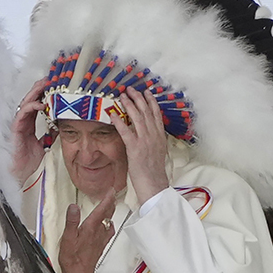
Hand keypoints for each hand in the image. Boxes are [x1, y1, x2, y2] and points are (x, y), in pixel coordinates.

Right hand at [11, 78, 49, 184]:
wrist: (19, 172)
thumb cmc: (27, 160)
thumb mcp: (45, 144)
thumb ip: (51, 133)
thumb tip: (61, 125)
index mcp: (29, 123)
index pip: (37, 104)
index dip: (44, 94)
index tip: (55, 86)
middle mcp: (23, 121)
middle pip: (31, 99)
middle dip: (40, 88)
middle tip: (51, 79)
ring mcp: (18, 123)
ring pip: (26, 102)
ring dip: (36, 92)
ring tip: (46, 85)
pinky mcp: (15, 128)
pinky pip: (23, 113)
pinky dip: (32, 106)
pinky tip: (42, 103)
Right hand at [58, 190, 115, 272]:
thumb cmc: (73, 259)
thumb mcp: (68, 238)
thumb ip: (72, 221)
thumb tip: (74, 206)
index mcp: (91, 228)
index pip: (102, 210)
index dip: (107, 199)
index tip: (111, 190)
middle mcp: (98, 233)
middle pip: (107, 215)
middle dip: (110, 204)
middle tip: (112, 195)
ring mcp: (100, 241)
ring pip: (108, 223)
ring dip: (110, 214)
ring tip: (110, 208)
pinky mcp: (100, 247)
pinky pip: (107, 232)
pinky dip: (108, 225)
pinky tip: (106, 227)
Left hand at [110, 89, 168, 205]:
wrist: (154, 184)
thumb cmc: (154, 171)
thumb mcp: (158, 151)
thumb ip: (154, 140)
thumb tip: (149, 132)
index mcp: (160, 136)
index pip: (157, 114)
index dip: (151, 101)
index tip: (146, 92)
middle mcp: (154, 136)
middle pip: (146, 112)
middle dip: (138, 98)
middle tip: (130, 89)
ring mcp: (145, 141)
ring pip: (137, 118)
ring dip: (129, 105)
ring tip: (122, 96)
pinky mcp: (135, 148)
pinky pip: (126, 132)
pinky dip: (119, 122)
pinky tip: (113, 114)